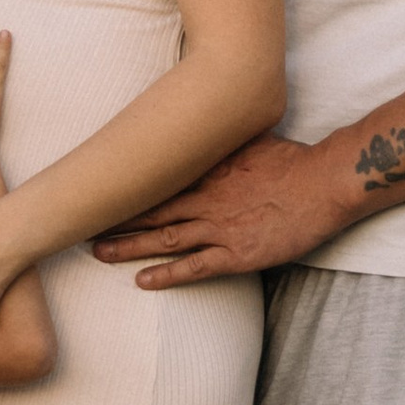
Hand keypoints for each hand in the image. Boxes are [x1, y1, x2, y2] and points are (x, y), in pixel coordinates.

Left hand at [91, 132, 344, 284]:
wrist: (324, 183)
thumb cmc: (291, 160)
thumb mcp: (248, 139)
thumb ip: (220, 140)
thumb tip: (199, 123)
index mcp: (207, 170)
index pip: (155, 179)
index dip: (124, 186)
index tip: (96, 188)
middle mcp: (206, 199)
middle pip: (150, 209)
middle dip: (114, 218)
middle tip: (80, 223)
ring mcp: (220, 228)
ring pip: (164, 239)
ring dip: (129, 247)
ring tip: (98, 253)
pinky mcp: (237, 254)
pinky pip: (195, 268)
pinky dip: (166, 275)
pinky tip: (142, 282)